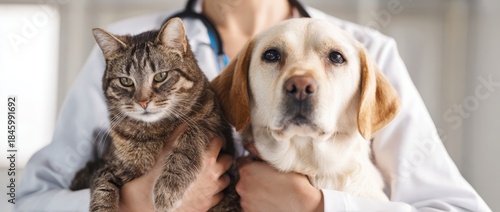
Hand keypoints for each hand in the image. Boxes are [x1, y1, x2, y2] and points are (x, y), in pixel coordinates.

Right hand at [118, 124, 233, 210]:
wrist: (152, 205)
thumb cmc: (158, 177)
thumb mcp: (165, 153)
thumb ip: (177, 137)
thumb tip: (183, 124)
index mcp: (206, 160)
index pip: (220, 143)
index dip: (216, 140)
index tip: (214, 141)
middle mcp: (213, 175)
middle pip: (228, 160)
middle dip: (222, 157)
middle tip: (214, 157)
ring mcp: (212, 191)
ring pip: (226, 179)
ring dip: (220, 175)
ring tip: (210, 173)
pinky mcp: (208, 204)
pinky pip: (219, 195)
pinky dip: (215, 191)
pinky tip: (206, 188)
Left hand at [236, 156, 323, 211]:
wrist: (303, 206)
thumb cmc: (294, 183)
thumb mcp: (278, 161)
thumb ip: (259, 152)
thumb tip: (248, 145)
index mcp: (247, 170)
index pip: (242, 162)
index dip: (253, 164)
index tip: (262, 168)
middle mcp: (241, 186)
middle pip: (243, 178)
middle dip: (253, 178)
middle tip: (269, 180)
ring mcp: (244, 202)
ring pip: (247, 192)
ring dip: (254, 192)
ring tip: (271, 192)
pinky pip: (250, 205)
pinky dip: (257, 204)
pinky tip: (269, 201)